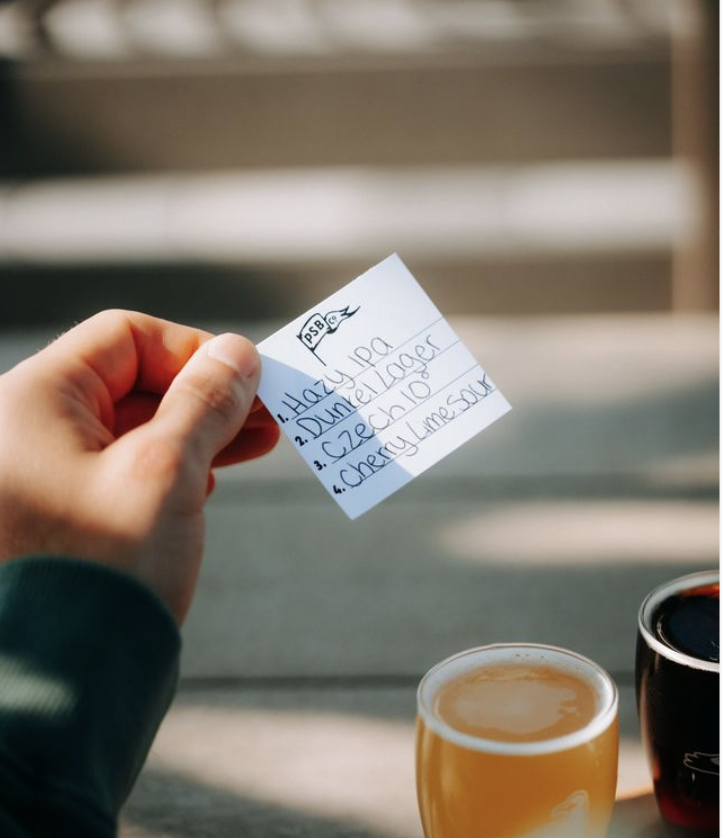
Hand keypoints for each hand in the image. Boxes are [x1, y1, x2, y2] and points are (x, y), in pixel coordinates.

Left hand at [0, 310, 278, 622]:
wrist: (65, 685)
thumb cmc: (108, 570)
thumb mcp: (168, 470)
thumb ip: (206, 401)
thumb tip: (238, 352)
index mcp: (33, 401)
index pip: (125, 338)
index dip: (194, 351)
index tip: (249, 379)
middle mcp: (28, 430)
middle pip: (131, 382)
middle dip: (205, 396)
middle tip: (267, 415)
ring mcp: (43, 474)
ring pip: (132, 427)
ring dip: (197, 430)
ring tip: (257, 442)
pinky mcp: (64, 512)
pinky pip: (123, 467)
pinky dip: (172, 465)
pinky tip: (209, 478)